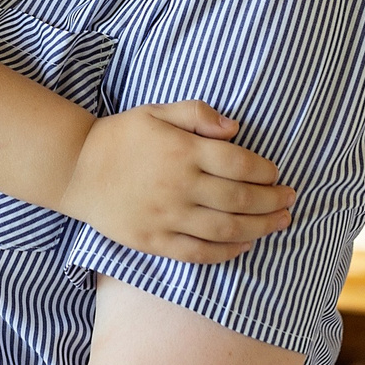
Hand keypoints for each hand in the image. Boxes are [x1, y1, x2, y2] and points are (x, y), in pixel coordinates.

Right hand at [63, 102, 293, 263]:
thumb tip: (236, 129)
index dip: (265, 171)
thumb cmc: (120, 137)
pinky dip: (227, 252)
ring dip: (260, 228)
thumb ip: (198, 114)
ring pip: (226, 229)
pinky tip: (244, 246)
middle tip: (289, 199)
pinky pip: (198, 253)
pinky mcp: (154, 241)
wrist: (74, 168)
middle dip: (272, 201)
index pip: (239, 163)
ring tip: (279, 223)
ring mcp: (167, 217)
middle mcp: (179, 186)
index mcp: (182, 151)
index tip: (276, 174)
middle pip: (240, 199)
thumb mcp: (156, 111)